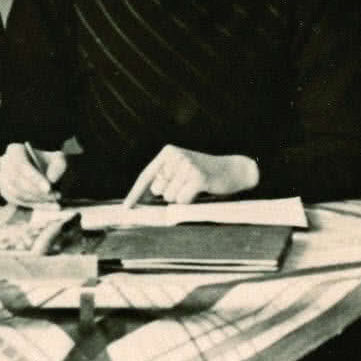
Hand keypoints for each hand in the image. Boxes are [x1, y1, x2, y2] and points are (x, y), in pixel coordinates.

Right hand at [0, 143, 66, 204]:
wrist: (46, 171)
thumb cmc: (51, 163)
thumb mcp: (59, 160)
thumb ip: (58, 166)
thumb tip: (50, 179)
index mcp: (14, 150)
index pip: (21, 165)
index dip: (34, 178)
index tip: (49, 188)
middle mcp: (4, 163)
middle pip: (17, 181)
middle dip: (37, 192)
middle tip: (55, 197)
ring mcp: (2, 178)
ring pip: (16, 193)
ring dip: (37, 200)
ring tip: (55, 201)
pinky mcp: (5, 192)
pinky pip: (17, 201)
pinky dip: (35, 205)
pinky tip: (49, 206)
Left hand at [123, 145, 258, 207]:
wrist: (234, 170)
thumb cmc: (204, 174)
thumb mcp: (181, 171)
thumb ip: (164, 180)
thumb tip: (144, 199)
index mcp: (168, 152)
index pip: (147, 175)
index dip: (135, 193)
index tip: (126, 208)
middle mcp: (176, 156)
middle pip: (158, 190)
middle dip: (169, 194)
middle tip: (186, 186)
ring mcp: (187, 166)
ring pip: (170, 197)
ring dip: (182, 198)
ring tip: (195, 187)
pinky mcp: (197, 177)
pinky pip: (183, 201)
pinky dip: (190, 201)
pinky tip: (200, 191)